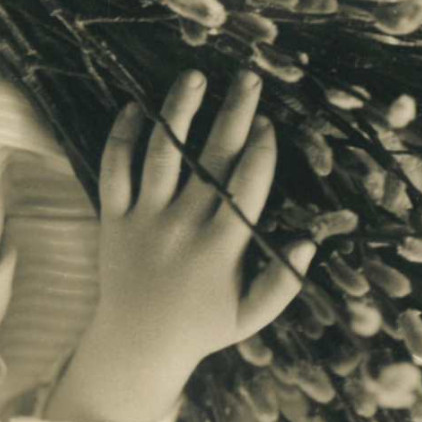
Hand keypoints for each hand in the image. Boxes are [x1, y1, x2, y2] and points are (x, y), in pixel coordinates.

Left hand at [43, 69, 315, 421]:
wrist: (136, 344)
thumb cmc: (202, 328)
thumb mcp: (250, 316)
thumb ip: (283, 282)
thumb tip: (308, 242)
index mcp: (221, 248)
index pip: (247, 186)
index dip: (261, 150)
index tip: (269, 123)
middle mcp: (183, 227)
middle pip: (213, 158)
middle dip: (234, 114)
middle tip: (248, 78)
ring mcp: (146, 220)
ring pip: (162, 154)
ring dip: (178, 112)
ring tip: (194, 77)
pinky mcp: (113, 219)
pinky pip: (114, 170)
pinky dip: (121, 137)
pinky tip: (134, 108)